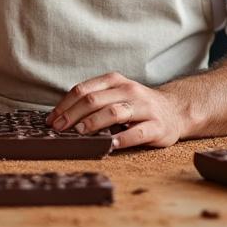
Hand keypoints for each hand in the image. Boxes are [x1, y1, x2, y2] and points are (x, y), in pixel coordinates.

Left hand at [46, 72, 190, 149]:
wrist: (175, 110)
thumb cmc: (137, 105)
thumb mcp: (116, 95)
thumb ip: (94, 101)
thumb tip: (61, 117)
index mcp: (115, 81)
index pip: (84, 90)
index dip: (65, 105)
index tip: (51, 120)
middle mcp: (129, 91)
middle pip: (95, 100)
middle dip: (73, 115)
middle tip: (59, 129)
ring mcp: (144, 108)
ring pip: (114, 112)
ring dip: (93, 123)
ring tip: (79, 133)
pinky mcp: (157, 126)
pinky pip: (137, 133)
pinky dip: (122, 139)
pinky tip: (110, 145)